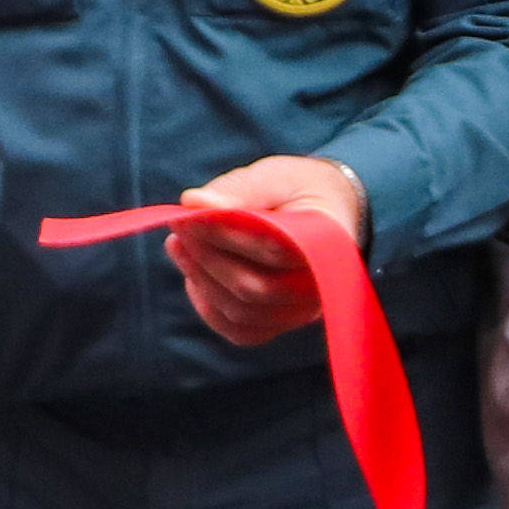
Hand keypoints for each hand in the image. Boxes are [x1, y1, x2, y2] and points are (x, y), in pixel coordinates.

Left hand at [170, 155, 369, 343]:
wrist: (323, 209)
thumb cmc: (296, 189)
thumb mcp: (273, 177)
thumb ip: (238, 188)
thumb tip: (192, 202)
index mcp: (329, 244)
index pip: (271, 249)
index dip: (223, 234)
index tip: (186, 216)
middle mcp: (321, 287)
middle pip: (255, 288)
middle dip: (207, 259)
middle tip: (178, 229)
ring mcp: (302, 312)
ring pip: (243, 312)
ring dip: (202, 280)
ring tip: (179, 245)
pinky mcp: (280, 323)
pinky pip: (241, 331)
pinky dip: (210, 308)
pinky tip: (193, 278)